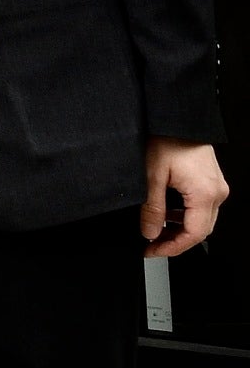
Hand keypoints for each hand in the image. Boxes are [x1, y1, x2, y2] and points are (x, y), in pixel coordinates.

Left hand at [144, 139, 228, 257]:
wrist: (178, 116)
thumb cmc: (167, 137)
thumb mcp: (151, 175)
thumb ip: (152, 208)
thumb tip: (150, 232)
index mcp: (205, 193)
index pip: (194, 234)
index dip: (172, 247)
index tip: (153, 251)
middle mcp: (217, 192)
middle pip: (200, 229)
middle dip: (176, 241)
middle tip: (152, 245)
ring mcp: (216, 186)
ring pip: (202, 219)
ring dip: (180, 228)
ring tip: (156, 231)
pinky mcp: (211, 180)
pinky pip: (201, 206)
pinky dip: (185, 214)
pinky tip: (168, 213)